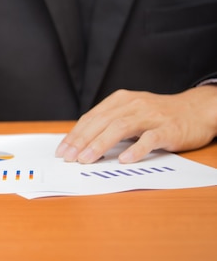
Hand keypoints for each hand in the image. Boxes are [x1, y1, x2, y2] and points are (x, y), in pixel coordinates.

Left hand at [56, 86, 216, 163]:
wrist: (197, 110)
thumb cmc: (159, 115)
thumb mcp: (131, 113)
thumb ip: (109, 123)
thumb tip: (82, 143)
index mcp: (121, 100)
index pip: (92, 117)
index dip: (75, 134)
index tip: (62, 150)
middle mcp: (133, 105)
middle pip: (102, 122)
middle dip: (82, 140)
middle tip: (68, 157)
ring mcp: (151, 116)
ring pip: (120, 128)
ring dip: (100, 144)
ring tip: (86, 159)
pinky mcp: (168, 129)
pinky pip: (150, 139)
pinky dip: (136, 149)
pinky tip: (124, 159)